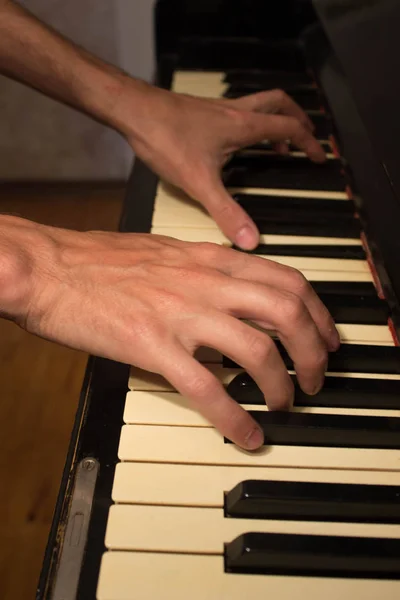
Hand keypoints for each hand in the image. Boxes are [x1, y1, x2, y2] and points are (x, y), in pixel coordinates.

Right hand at [2, 218, 338, 449]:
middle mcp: (205, 283)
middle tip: (314, 378)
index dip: (318, 313)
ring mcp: (181, 314)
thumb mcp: (167, 252)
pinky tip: (246, 434)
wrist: (51, 268)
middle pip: (287, 313)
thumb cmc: (101, 261)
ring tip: (283, 405)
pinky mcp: (153, 346)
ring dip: (281, 386)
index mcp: (209, 259)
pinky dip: (235, 418)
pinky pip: (208, 389)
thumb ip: (206, 270)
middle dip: (313, 352)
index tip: (327, 337)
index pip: (288, 280)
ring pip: (257, 352)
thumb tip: (235, 290)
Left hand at [120, 83, 325, 250]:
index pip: (289, 128)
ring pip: (258, 105)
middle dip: (297, 120)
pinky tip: (233, 144)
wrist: (133, 110)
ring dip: (273, 120)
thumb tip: (250, 239)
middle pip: (279, 104)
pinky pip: (236, 112)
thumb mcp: (199, 182)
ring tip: (276, 143)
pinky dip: (248, 124)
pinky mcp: (201, 111)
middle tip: (305, 138)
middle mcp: (234, 112)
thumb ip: (226, 212)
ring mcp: (217, 109)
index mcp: (243, 126)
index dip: (308, 143)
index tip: (319, 156)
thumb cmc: (164, 136)